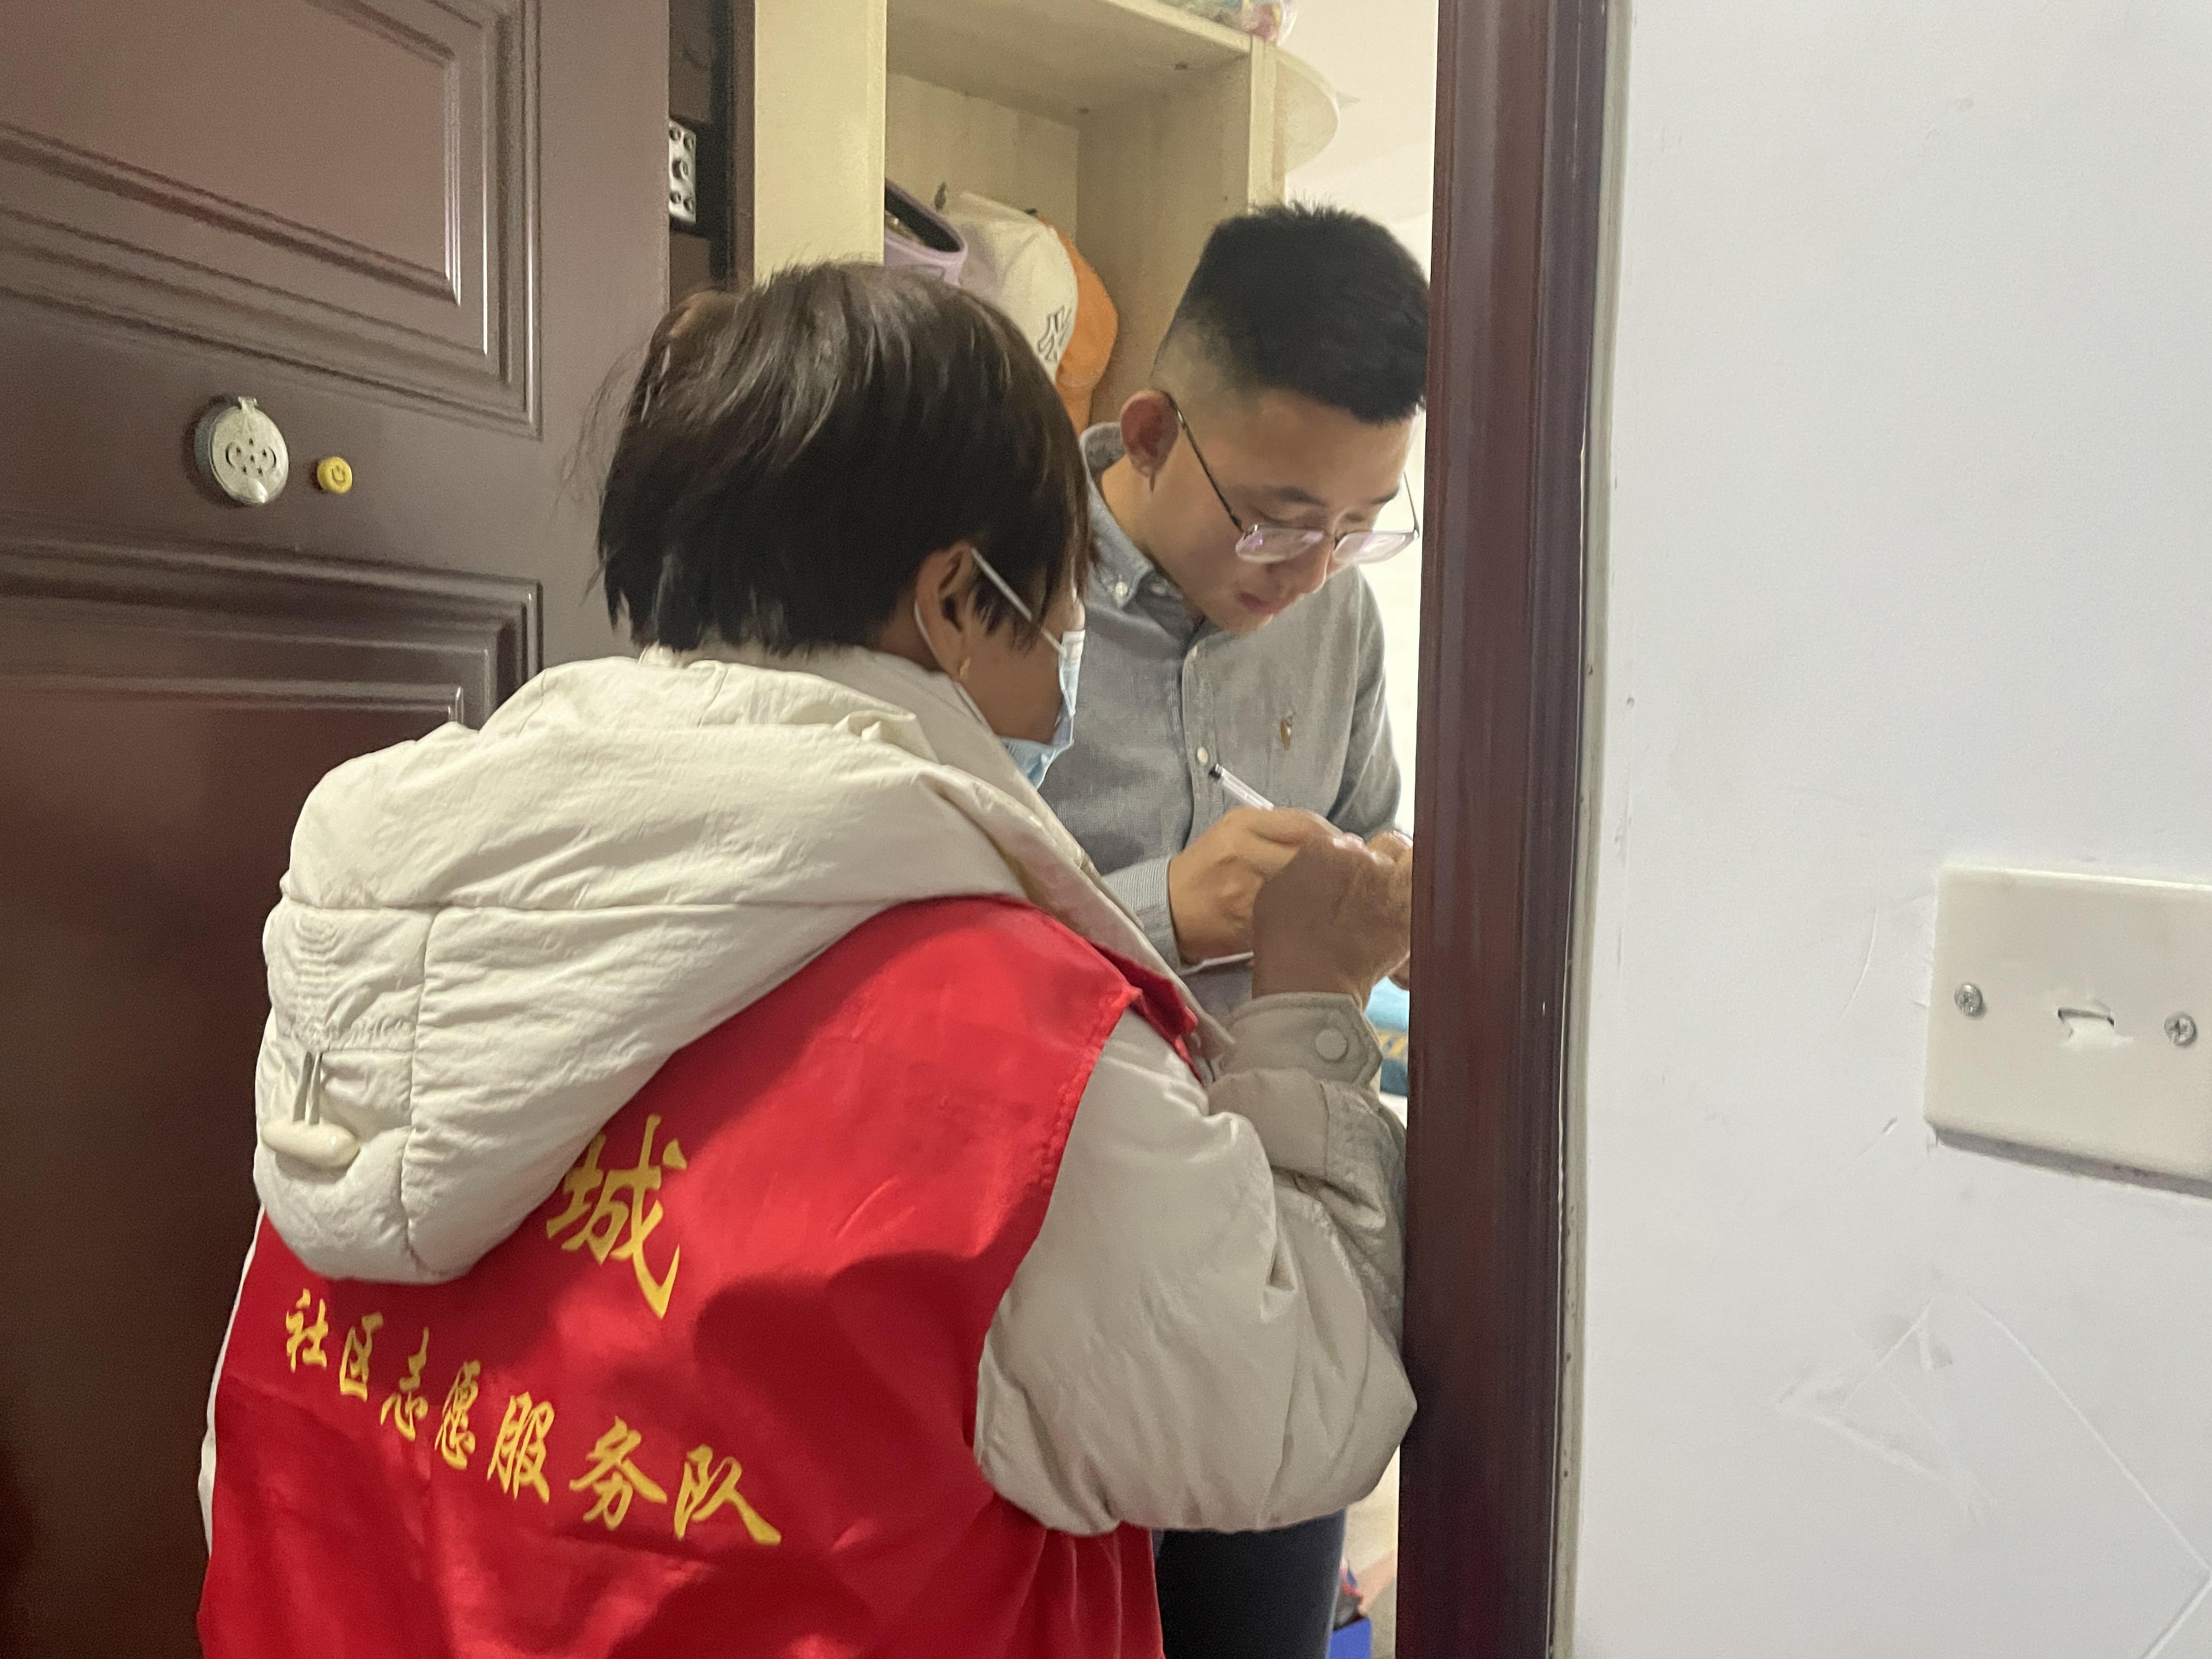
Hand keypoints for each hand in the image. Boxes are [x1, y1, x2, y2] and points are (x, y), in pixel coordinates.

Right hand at [1166, 807, 1340, 963]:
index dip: (1336, 840)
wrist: (1169, 909)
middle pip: (1309, 857)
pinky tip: (1316, 922)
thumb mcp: (1237, 833)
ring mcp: (1243, 891)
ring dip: (1327, 897)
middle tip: (1355, 879)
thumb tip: (1339, 844)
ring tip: (1339, 901)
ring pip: (1303, 891)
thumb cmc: (1209, 867)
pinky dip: (1308, 921)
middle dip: (1338, 870)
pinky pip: (1289, 920)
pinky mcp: (1245, 924)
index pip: (1305, 824)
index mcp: (1242, 825)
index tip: (1354, 852)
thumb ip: (1281, 831)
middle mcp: (1242, 852)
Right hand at [1251, 833, 1415, 1003]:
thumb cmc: (1285, 943)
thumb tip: (1315, 867)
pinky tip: (1403, 905)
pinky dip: (1416, 890)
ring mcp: (1389, 881)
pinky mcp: (1409, 908)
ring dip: (1400, 865)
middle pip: (1375, 847)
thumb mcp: (1274, 892)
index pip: (1343, 842)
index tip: (1339, 879)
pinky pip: (1423, 884)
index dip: (1342, 862)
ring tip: (1391, 886)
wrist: (1311, 979)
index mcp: (1326, 847)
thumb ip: (1301, 869)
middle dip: (1371, 863)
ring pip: (1405, 854)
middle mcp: (1361, 856)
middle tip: (1363, 888)